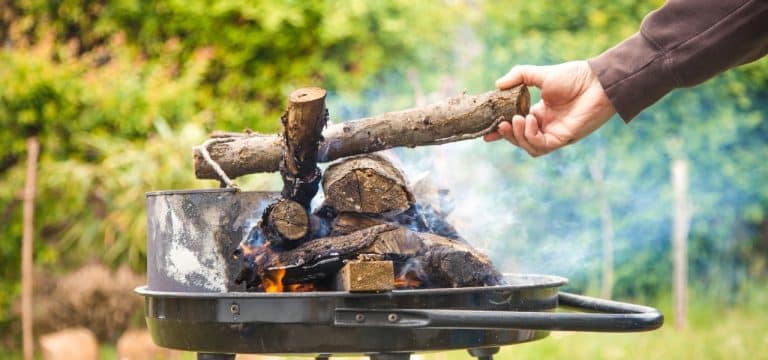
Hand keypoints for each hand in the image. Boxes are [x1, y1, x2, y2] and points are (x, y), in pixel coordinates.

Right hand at [485, 61, 615, 156]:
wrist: (597, 81)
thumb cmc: (574, 76)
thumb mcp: (540, 74)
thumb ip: (519, 76)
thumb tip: (497, 84)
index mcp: (540, 114)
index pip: (516, 127)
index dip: (501, 132)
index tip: (486, 132)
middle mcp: (546, 126)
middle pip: (520, 140)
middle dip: (507, 135)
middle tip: (500, 124)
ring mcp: (554, 134)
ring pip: (529, 146)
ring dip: (518, 136)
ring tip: (515, 120)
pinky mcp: (563, 138)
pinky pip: (541, 145)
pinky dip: (531, 135)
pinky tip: (530, 120)